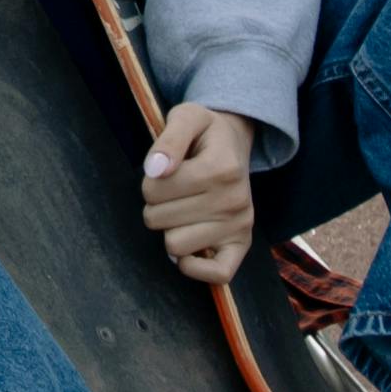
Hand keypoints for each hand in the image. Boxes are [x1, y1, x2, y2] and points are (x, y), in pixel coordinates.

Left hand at [140, 100, 255, 283]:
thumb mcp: (185, 117)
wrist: (233, 142)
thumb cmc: (203, 132)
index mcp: (221, 168)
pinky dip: (193, 265)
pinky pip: (217, 274)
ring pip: (174, 246)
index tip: (164, 170)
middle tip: (174, 190)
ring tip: (184, 208)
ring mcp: (241, 225)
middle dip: (156, 204)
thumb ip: (168, 139)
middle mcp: (235, 200)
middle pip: (158, 220)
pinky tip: (189, 244)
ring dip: (170, 228)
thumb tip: (156, 170)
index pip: (153, 190)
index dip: (149, 181)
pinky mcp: (241, 245)